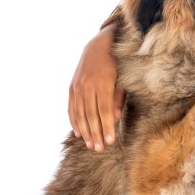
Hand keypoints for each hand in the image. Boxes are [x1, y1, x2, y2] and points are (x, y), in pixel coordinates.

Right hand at [68, 25, 124, 150]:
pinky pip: (71, 107)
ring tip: (90, 144)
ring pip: (80, 113)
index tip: (111, 141)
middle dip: (96, 133)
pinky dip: (74, 121)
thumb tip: (117, 117)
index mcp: (102, 83)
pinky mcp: (72, 87)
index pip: (104, 110)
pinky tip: (79, 133)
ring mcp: (78, 86)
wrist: (99, 46)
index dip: (107, 127)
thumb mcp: (122, 78)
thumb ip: (119, 97)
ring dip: (85, 131)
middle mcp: (87, 85)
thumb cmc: (115, 64)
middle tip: (100, 149)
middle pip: (91, 115)